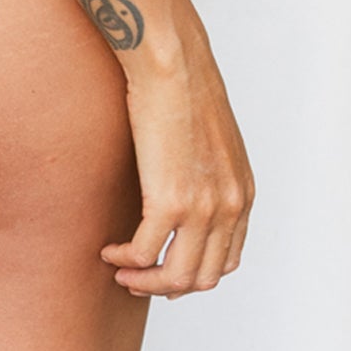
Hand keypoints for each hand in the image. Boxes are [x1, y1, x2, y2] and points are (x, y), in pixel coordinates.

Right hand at [101, 33, 252, 299]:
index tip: (162, 269)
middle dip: (165, 286)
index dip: (192, 274)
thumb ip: (209, 174)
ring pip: (176, 277)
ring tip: (120, 271)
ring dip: (144, 282)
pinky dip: (124, 260)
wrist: (174, 65)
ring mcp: (203, 208)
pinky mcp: (169, 201)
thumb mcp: (213, 142)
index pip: (225, 260)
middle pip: (202, 277)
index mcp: (242, 194)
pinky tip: (109, 250)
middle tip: (136, 278)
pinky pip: (144, 253)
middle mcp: (229, 207)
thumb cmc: (185, 91)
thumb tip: (183, 189)